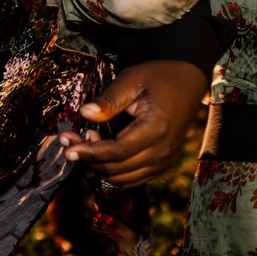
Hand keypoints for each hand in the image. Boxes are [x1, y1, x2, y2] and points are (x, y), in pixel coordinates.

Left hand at [58, 59, 207, 185]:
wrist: (189, 82)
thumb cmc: (159, 77)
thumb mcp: (132, 80)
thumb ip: (109, 100)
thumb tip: (84, 114)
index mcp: (156, 128)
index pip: (117, 152)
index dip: (89, 152)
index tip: (66, 147)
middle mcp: (163, 151)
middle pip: (117, 168)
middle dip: (88, 158)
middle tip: (68, 140)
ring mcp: (164, 161)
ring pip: (123, 178)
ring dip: (99, 166)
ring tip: (83, 141)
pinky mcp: (163, 164)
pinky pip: (133, 178)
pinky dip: (113, 170)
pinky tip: (101, 150)